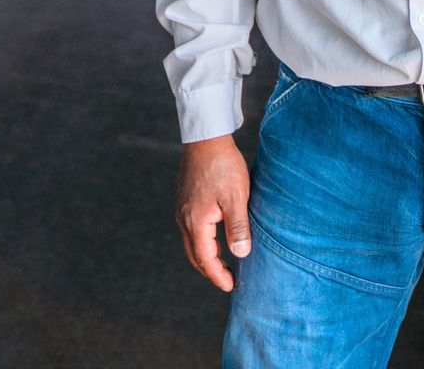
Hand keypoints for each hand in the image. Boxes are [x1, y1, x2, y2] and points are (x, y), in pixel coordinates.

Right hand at [175, 134, 251, 291]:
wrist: (206, 137)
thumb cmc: (223, 166)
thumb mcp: (236, 198)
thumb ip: (238, 228)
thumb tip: (241, 255)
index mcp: (196, 222)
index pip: (205, 259)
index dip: (218, 275)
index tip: (231, 286)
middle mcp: (184, 218)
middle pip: (194, 254)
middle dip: (210, 270)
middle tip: (227, 279)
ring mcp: (183, 208)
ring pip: (192, 242)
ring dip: (206, 255)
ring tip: (225, 262)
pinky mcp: (185, 199)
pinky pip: (192, 229)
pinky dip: (203, 241)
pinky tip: (216, 237)